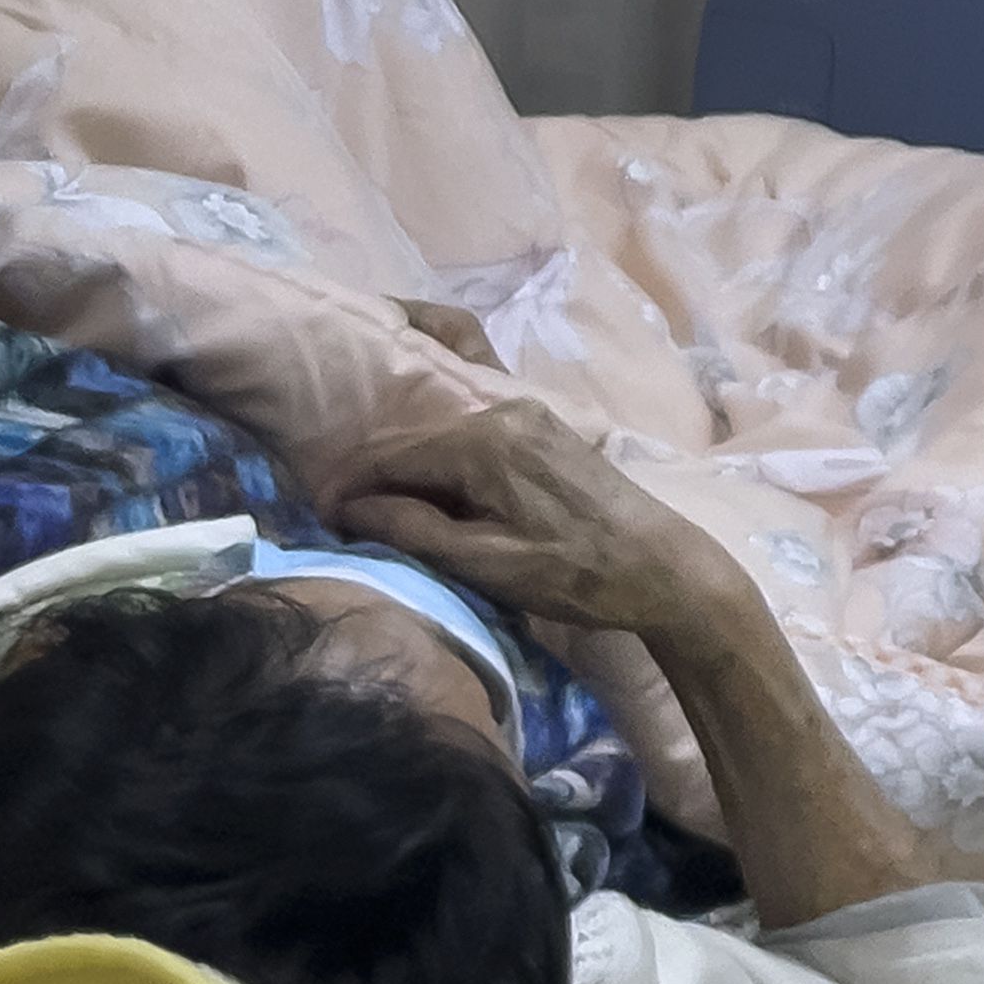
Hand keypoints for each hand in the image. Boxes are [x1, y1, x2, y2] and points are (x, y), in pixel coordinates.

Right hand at [333, 399, 735, 640]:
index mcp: (483, 441)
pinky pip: (475, 439)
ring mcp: (529, 415)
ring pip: (444, 438)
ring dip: (413, 474)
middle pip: (416, 440)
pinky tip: (438, 499)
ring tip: (389, 515)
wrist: (662, 567)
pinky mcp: (545, 429)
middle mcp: (504, 410)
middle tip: (349, 523)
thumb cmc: (571, 573)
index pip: (390, 456)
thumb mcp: (482, 562)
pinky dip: (447, 466)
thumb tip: (349, 508)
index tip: (320, 523)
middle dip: (377, 479)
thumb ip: (412, 529)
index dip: (348, 490)